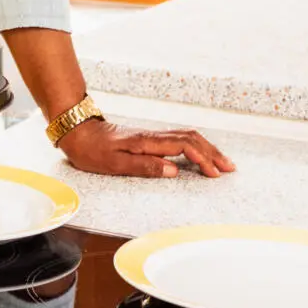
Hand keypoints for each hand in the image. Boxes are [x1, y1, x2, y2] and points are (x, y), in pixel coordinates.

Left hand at [58, 117, 233, 178]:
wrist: (77, 132)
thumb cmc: (92, 151)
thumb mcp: (114, 163)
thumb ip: (144, 166)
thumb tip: (174, 171)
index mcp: (147, 141)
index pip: (184, 146)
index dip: (203, 160)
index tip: (215, 174)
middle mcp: (153, 135)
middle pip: (192, 138)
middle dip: (213, 153)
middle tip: (229, 168)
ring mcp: (152, 135)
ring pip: (187, 136)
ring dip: (206, 148)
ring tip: (221, 162)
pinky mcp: (149, 138)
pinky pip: (179, 139)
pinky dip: (195, 146)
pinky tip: (199, 155)